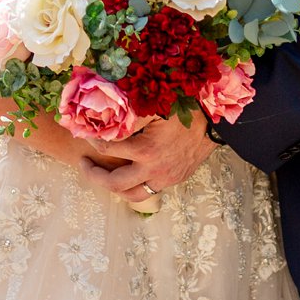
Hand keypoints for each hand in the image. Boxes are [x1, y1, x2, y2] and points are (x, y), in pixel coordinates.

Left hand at [78, 108, 212, 206]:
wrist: (216, 123)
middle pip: (114, 183)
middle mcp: (153, 169)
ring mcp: (165, 178)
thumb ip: (129, 111)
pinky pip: (149, 190)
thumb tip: (101, 109)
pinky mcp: (174, 180)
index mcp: (145, 150)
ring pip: (132, 195)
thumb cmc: (185, 108)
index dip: (92, 141)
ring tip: (102, 174)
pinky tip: (127, 173)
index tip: (86, 134)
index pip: (107, 149)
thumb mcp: (155, 105)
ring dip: (114, 187)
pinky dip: (134, 185)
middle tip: (83, 164)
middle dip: (93, 175)